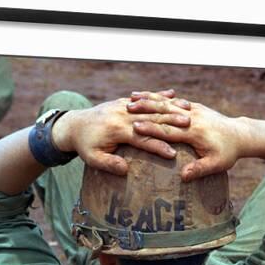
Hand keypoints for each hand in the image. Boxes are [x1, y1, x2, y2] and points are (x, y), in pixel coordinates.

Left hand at [51, 95, 190, 175]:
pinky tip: (173, 95)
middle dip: (170, 123)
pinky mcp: (124, 102)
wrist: (74, 125)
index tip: (173, 155)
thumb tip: (125, 170)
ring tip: (187, 112)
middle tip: (190, 127)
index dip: (157, 147)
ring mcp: (123, 106)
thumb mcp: (92, 159)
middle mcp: (121, 115)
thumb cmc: (84, 145)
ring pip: (150, 106)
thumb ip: (108, 164)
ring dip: (169, 108)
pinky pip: (144, 99)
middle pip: (150, 119)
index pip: (142, 138)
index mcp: (116, 129)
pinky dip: (158, 97)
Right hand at [128, 97, 244, 180]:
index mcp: (195, 131)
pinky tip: (143, 95)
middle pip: (164, 112)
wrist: (241, 134)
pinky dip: (156, 97)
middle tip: (126, 109)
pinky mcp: (193, 107)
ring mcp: (193, 109)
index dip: (151, 129)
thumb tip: (183, 176)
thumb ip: (199, 170)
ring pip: (166, 102)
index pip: (168, 129)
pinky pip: (171, 100)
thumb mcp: (217, 164)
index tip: (135, 127)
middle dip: (145, 110)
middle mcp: (192, 117)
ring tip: (130, 99)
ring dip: (148, 100)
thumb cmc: (228, 152)